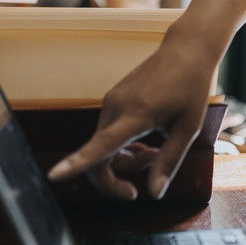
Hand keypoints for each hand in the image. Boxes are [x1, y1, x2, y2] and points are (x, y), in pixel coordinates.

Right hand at [47, 27, 216, 199]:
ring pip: (103, 146)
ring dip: (125, 158)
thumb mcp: (188, 128)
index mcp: (137, 114)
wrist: (186, 50)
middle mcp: (117, 106)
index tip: (54, 175)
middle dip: (117, 177)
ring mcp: (112, 101)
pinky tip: (145, 139)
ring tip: (154, 152)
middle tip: (141, 183)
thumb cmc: (191, 88)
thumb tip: (154, 194)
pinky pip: (107, 132)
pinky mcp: (112, 98)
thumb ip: (168, 161)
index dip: (76, 163)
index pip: (102, 144)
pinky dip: (122, 144)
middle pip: (99, 157)